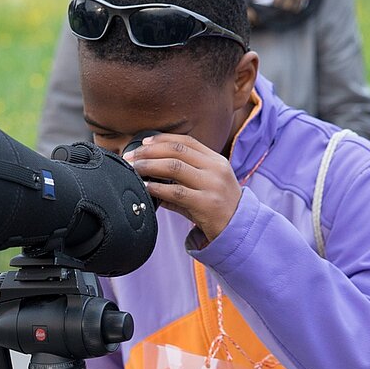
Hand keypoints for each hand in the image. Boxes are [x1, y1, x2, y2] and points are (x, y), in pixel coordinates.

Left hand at [123, 133, 241, 241]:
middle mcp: (216, 169)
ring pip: (174, 167)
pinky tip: (146, 187)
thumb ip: (183, 178)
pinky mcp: (206, 204)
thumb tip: (151, 175)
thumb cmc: (217, 208)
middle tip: (131, 156)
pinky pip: (176, 192)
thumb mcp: (205, 186)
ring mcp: (212, 185)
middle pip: (177, 151)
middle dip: (150, 152)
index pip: (186, 141)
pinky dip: (157, 188)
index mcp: (216, 160)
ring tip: (134, 169)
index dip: (162, 139)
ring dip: (149, 166)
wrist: (238, 229)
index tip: (144, 142)